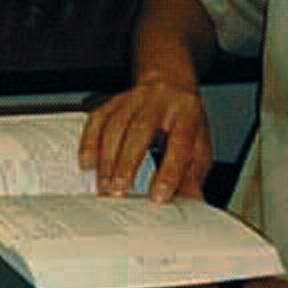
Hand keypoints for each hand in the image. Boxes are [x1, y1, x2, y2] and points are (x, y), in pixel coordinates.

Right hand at [79, 78, 212, 201]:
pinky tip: (88, 164)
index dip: (169, 171)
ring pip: (116, 125)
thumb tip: (188, 204)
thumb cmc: (185, 120)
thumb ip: (192, 175)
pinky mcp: (114, 101)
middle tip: (120, 191)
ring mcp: (135, 99)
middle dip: (128, 162)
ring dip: (107, 159)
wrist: (170, 83)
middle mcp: (160, 102)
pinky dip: (89, 143)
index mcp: (187, 113)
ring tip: (105, 186)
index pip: (179, 142)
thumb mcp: (199, 146)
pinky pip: (97, 120)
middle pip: (141, 129)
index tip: (158, 196)